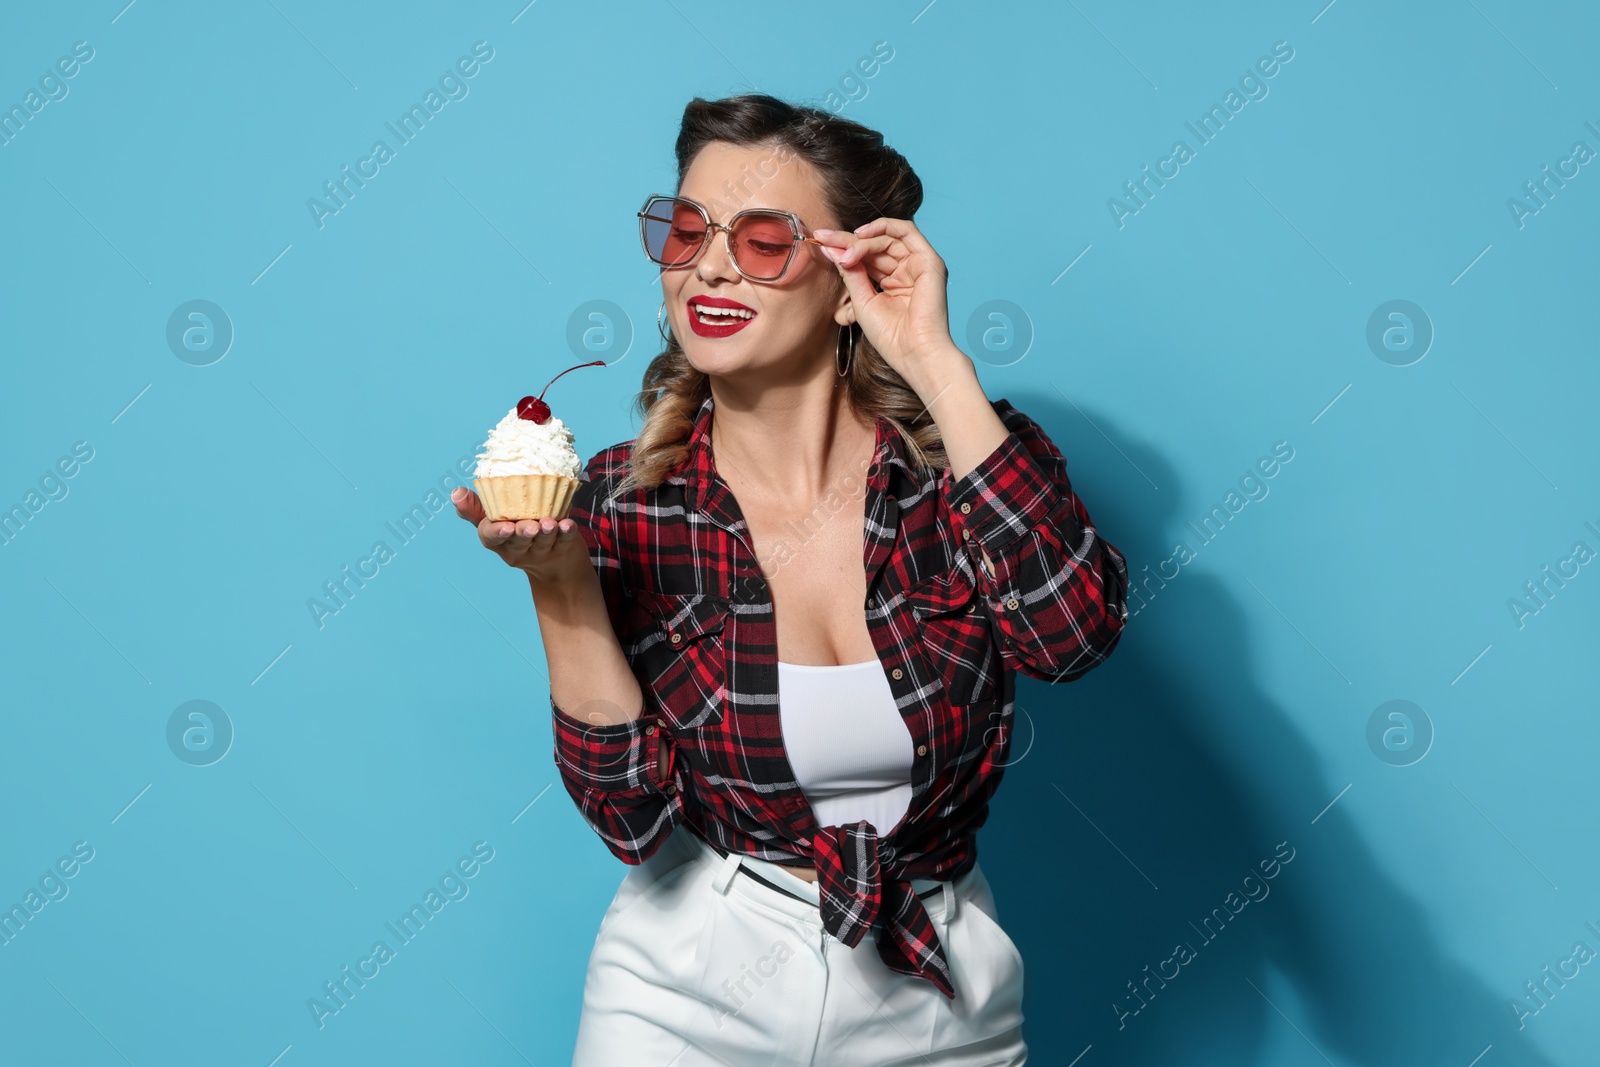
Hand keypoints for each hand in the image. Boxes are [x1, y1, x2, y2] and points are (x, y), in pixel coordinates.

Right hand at [450, 486, 593, 588]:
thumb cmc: (517, 527)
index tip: (504, 526)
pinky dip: (567, 533)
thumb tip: (456, 492)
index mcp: (497, 540)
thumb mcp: (494, 520)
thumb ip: (476, 507)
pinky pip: (565, 541)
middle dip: (523, 533)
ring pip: (542, 542)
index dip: (497, 533)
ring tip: (550, 524)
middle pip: (519, 542)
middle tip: (530, 526)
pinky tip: (568, 524)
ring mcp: (540, 551)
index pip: (491, 538)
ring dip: (547, 532)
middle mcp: (517, 548)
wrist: (554, 560)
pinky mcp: (562, 549)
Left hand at [813, 218, 961, 385]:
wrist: (913, 353)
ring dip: (861, 241)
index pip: (866, 256)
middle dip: (847, 240)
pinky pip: (906, 231)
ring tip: (844, 254)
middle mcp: (906, 270)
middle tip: (824, 239)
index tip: (819, 241)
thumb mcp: (862, 300)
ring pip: (886, 237)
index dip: (842, 247)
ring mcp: (918, 264)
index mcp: (892, 281)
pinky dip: (882, 227)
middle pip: (874, 243)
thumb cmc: (890, 335)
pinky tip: (861, 236)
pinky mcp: (929, 260)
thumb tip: (830, 248)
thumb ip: (850, 272)